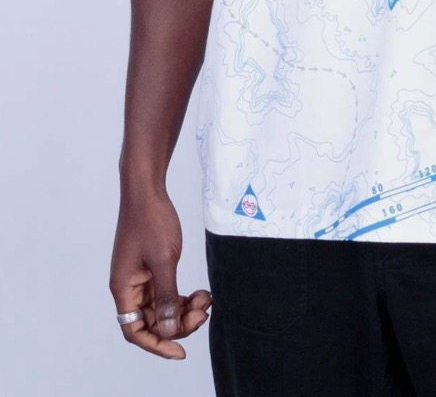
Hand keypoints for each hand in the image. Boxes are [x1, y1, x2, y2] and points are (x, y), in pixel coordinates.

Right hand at [109, 186, 211, 359]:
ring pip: (161, 308)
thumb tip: (169, 329)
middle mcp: (128, 288)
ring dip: (184, 310)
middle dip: (179, 322)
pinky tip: (202, 293)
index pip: (135, 330)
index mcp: (123, 288)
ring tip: (206, 299)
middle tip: (204, 312)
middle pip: (151, 321)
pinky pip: (166, 294)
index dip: (157, 344)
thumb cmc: (151, 220)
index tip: (181, 351)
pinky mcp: (150, 269)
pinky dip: (183, 297)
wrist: (147, 190)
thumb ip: (167, 296)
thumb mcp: (164, 259)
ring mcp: (139, 279)